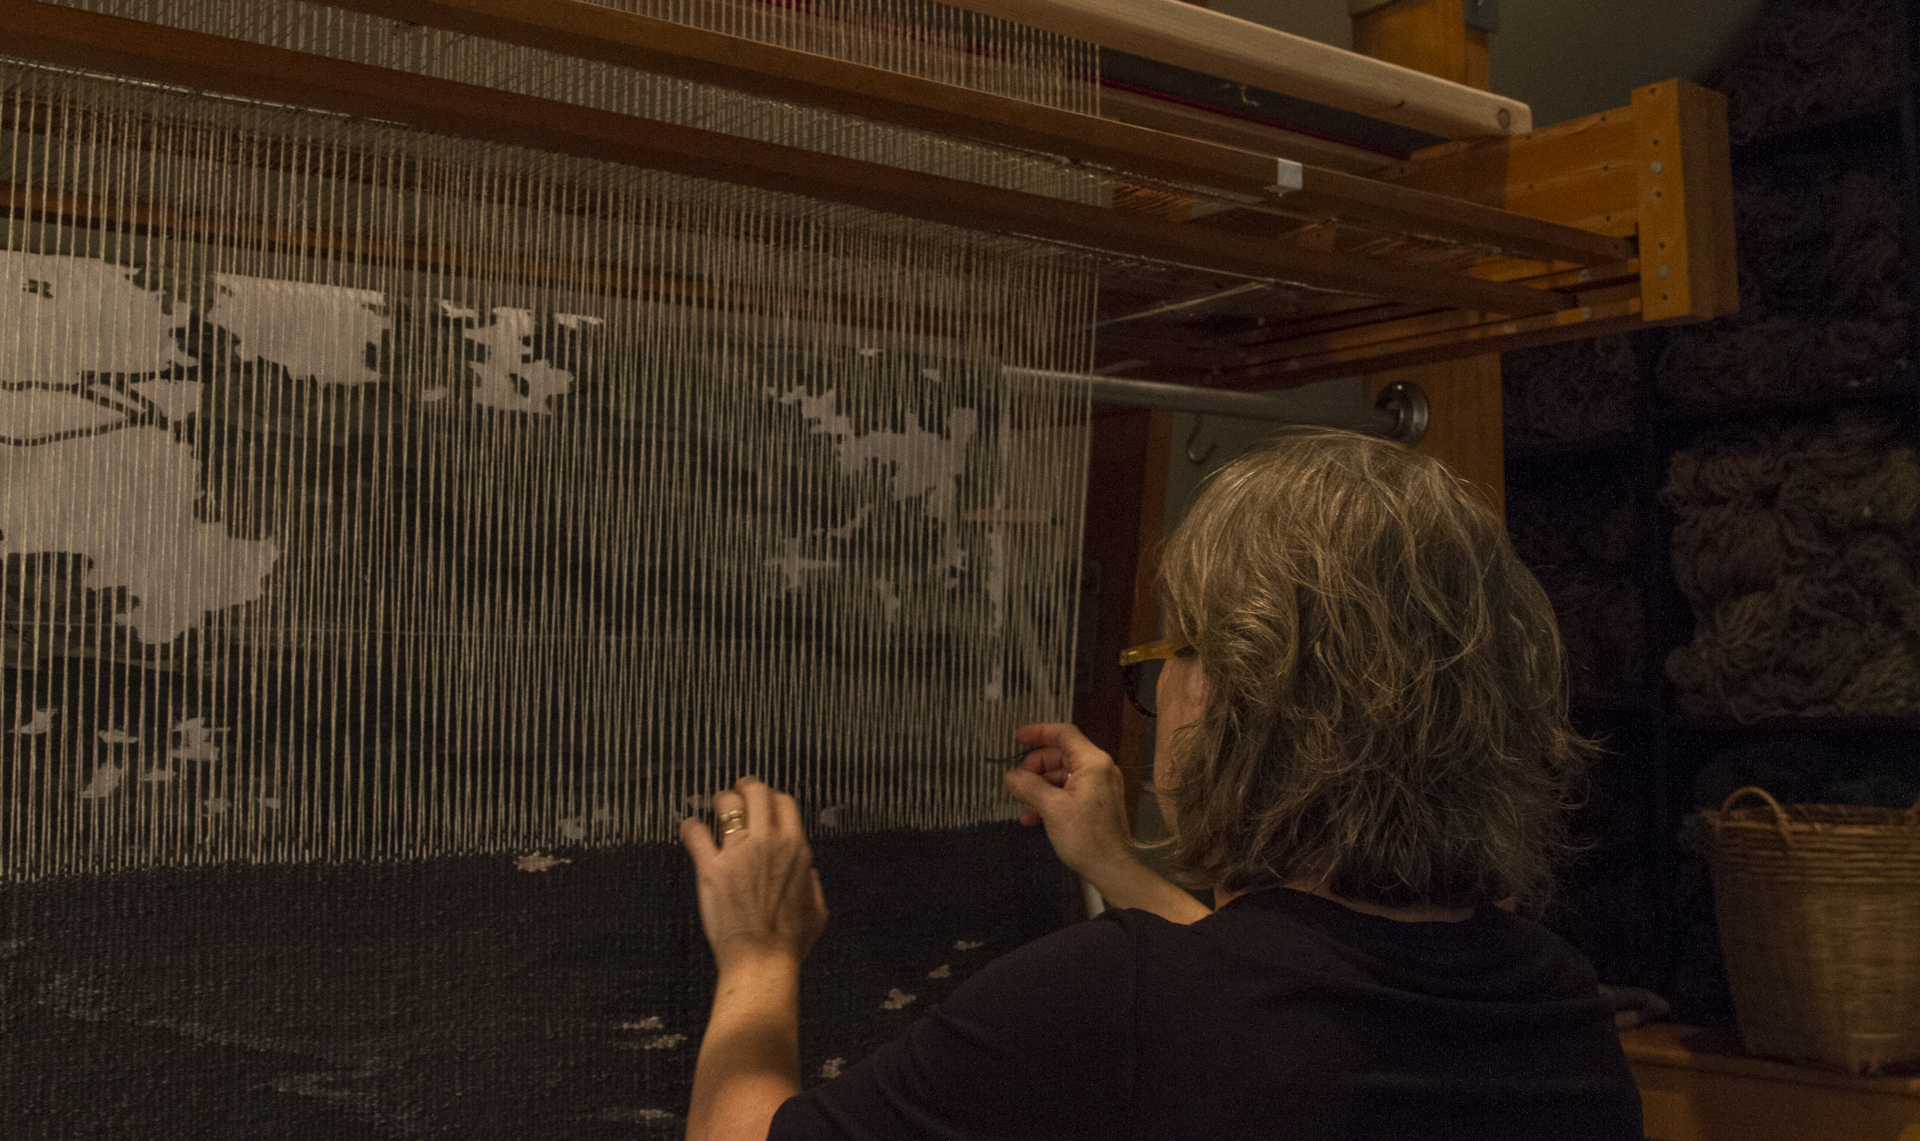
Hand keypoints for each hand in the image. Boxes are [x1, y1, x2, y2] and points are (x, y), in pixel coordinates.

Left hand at [680, 777, 828, 973]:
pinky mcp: (711, 868)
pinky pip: (696, 833)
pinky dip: (690, 827)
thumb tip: (810, 874)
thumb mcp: (818, 910)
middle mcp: (767, 842)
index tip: (766, 803)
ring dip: (720, 801)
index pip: (784, 803)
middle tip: (738, 793)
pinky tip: (689, 827)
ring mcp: (738, 852)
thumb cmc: (789, 939)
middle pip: (756, 792)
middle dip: (746, 788)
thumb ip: (814, 886)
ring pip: (727, 804)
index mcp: (795, 848)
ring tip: (715, 805)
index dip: (773, 798)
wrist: (762, 956)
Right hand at [1002, 723, 1139, 883]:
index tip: (1018, 737)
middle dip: (1036, 766)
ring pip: (1062, 775)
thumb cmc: (1086, 836)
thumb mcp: (1052, 808)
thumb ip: (1029, 786)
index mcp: (1093, 763)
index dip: (1039, 732)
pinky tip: (1032, 816)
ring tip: (1022, 803)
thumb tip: (1010, 776)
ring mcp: (1099, 787)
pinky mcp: (1096, 803)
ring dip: (1039, 786)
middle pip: (1061, 755)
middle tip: (1016, 781)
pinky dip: (1050, 799)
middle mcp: (1099, 770)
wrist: (1111, 868)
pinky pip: (1068, 791)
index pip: (1064, 734)